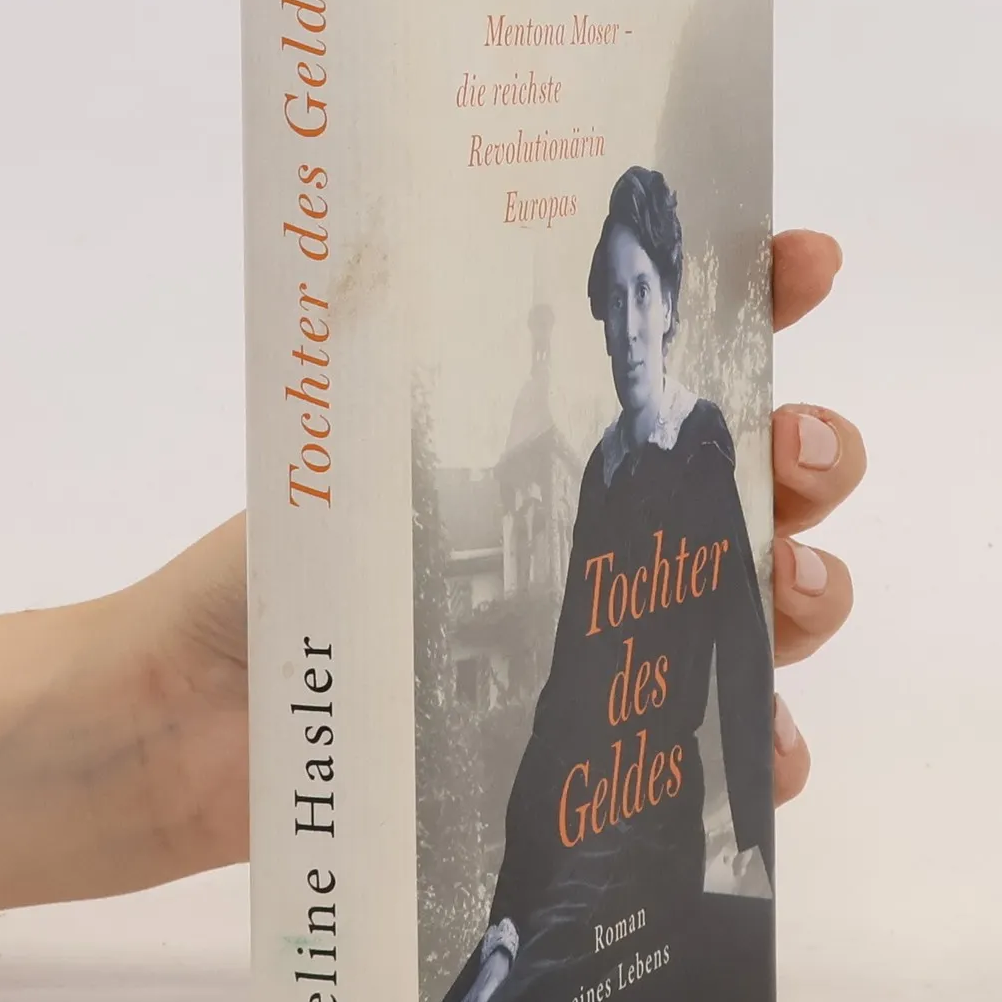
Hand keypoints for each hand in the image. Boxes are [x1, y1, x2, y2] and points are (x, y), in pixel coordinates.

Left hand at [108, 229, 860, 889]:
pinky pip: (708, 751)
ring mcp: (603, 644)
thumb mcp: (345, 457)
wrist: (191, 733)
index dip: (753, 297)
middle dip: (810, 454)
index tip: (805, 261)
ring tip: (793, 595)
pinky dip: (762, 751)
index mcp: (541, 446)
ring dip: (811, 591)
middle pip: (751, 483)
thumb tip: (481, 246)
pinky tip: (769, 755)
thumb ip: (424, 383)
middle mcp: (593, 536)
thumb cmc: (261, 581)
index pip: (667, 357)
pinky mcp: (595, 753)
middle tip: (801, 456)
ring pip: (759, 606)